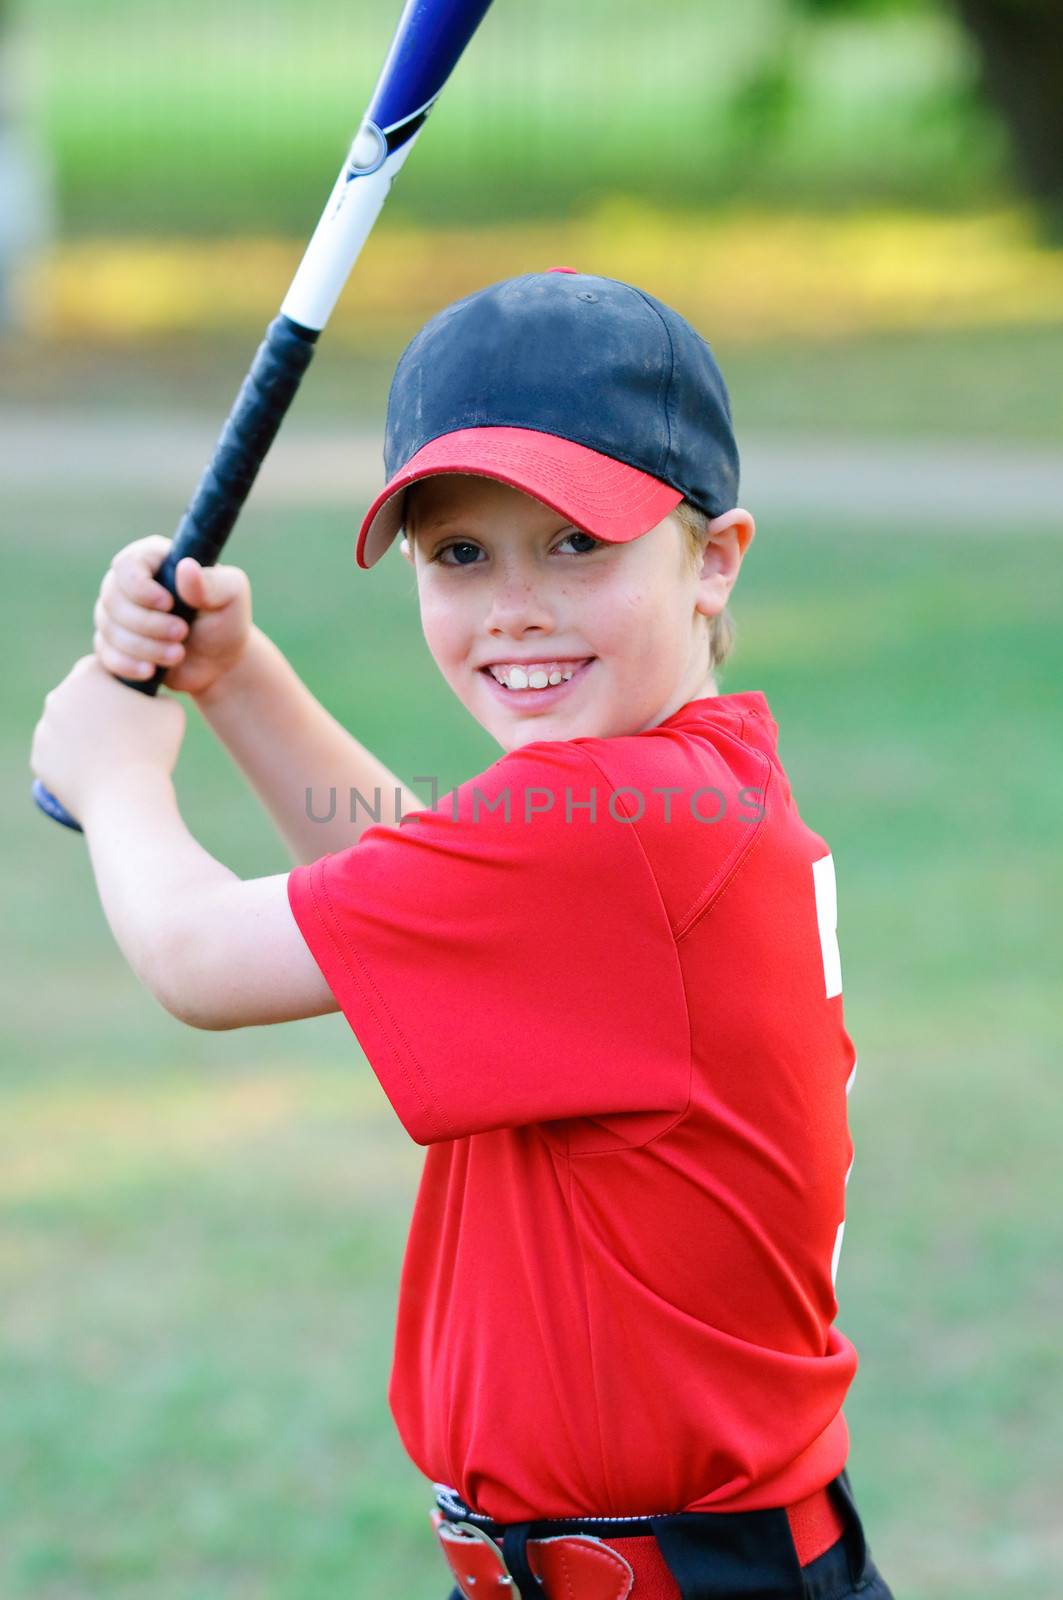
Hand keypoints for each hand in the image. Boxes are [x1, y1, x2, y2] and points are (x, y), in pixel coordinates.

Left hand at [31, 655, 185, 820]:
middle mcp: (58, 698)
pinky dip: (74, 760)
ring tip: (111, 753)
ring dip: (83, 733)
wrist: (125, 799)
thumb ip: (157, 695)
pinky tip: (96, 770)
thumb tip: (150, 698)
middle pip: (79, 696)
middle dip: (96, 707)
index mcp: (87, 677)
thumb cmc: (151, 750)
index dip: (116, 682)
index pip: (99, 668)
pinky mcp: (40, 759)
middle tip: (123, 729)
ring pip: (66, 725)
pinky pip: (59, 753)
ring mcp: (44, 730)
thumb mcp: (171, 710)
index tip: (131, 699)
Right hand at [93, 536, 252, 697]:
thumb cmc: (226, 620)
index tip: (168, 604)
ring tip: (178, 654)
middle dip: (147, 623)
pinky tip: (151, 670)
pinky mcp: (113, 645)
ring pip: (108, 628)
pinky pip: (105, 654)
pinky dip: (127, 664)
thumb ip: (212, 582)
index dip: (140, 587)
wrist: (220, 663)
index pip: (127, 564)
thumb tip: (186, 567)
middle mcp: (128, 584)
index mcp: (154, 560)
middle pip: (112, 598)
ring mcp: (116, 615)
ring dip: (144, 646)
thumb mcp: (231, 596)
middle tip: (182, 633)